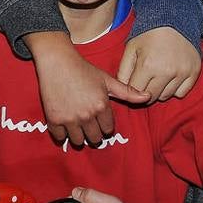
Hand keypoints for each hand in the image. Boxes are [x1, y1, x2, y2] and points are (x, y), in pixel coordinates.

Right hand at [25, 31, 148, 145]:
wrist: (57, 61)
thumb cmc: (83, 69)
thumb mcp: (106, 80)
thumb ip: (127, 91)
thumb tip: (148, 96)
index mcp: (102, 106)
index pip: (108, 130)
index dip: (104, 124)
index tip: (98, 117)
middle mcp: (87, 115)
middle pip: (95, 139)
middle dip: (93, 132)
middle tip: (87, 122)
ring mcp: (70, 119)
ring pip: (78, 141)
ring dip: (78, 135)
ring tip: (76, 124)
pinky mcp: (54, 119)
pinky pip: (60, 137)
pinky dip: (62, 133)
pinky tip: (63, 123)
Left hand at [119, 26, 200, 101]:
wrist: (173, 19)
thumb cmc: (148, 34)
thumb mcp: (131, 48)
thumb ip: (123, 71)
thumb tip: (122, 90)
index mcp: (148, 65)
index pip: (136, 92)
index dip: (133, 89)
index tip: (134, 82)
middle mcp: (166, 71)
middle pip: (152, 97)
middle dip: (145, 92)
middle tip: (145, 80)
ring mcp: (182, 72)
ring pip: (166, 96)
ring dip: (160, 91)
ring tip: (158, 75)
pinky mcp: (194, 72)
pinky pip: (182, 93)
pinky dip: (175, 89)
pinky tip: (170, 76)